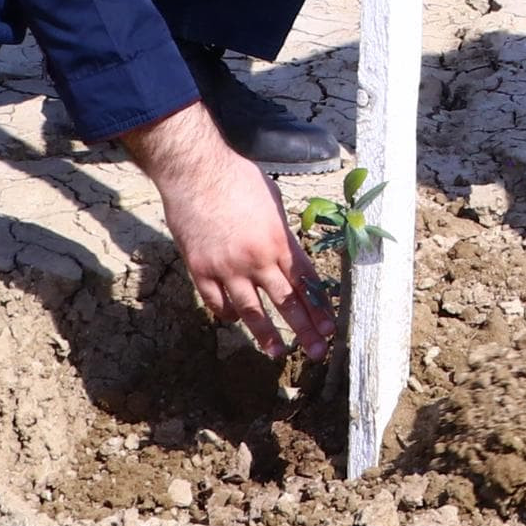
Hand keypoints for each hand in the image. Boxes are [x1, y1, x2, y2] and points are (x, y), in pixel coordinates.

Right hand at [127, 104, 334, 360]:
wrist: (196, 172)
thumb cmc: (237, 179)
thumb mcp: (272, 203)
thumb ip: (281, 234)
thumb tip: (288, 256)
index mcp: (279, 241)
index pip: (306, 282)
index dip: (319, 308)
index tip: (330, 328)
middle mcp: (257, 259)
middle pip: (286, 301)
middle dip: (304, 329)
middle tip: (317, 352)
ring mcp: (227, 268)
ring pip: (251, 311)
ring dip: (266, 334)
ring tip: (277, 352)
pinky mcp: (201, 270)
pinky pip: (217, 303)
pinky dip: (228, 313)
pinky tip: (235, 319)